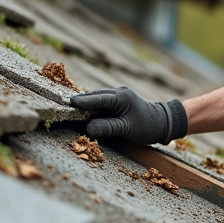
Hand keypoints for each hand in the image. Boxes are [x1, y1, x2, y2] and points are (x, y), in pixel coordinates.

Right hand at [69, 87, 186, 144]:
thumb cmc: (147, 126)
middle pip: (94, 96)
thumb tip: (87, 128)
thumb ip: (108, 128)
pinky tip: (81, 111)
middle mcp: (118, 93)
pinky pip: (100, 102)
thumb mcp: (127, 129)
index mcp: (121, 97)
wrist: (163, 122)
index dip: (83, 101)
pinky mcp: (116, 101)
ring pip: (96, 98)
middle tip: (60, 105)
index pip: (98, 98)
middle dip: (79, 101)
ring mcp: (117, 96)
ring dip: (84, 104)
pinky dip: (91, 106)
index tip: (68, 103)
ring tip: (67, 108)